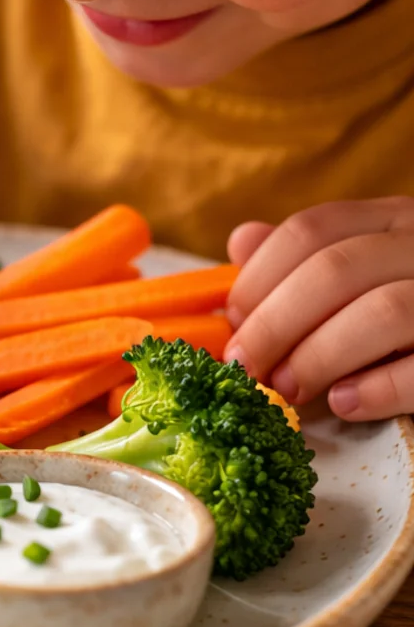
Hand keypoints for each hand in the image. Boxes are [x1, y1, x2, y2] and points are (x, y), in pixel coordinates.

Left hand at [224, 197, 413, 420]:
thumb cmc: (413, 316)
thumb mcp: (368, 271)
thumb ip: (308, 258)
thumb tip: (242, 241)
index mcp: (396, 221)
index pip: (312, 230)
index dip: (259, 278)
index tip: (231, 324)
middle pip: (335, 269)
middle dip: (276, 323)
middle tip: (247, 369)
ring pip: (383, 311)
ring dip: (319, 356)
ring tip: (288, 390)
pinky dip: (379, 387)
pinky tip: (345, 404)